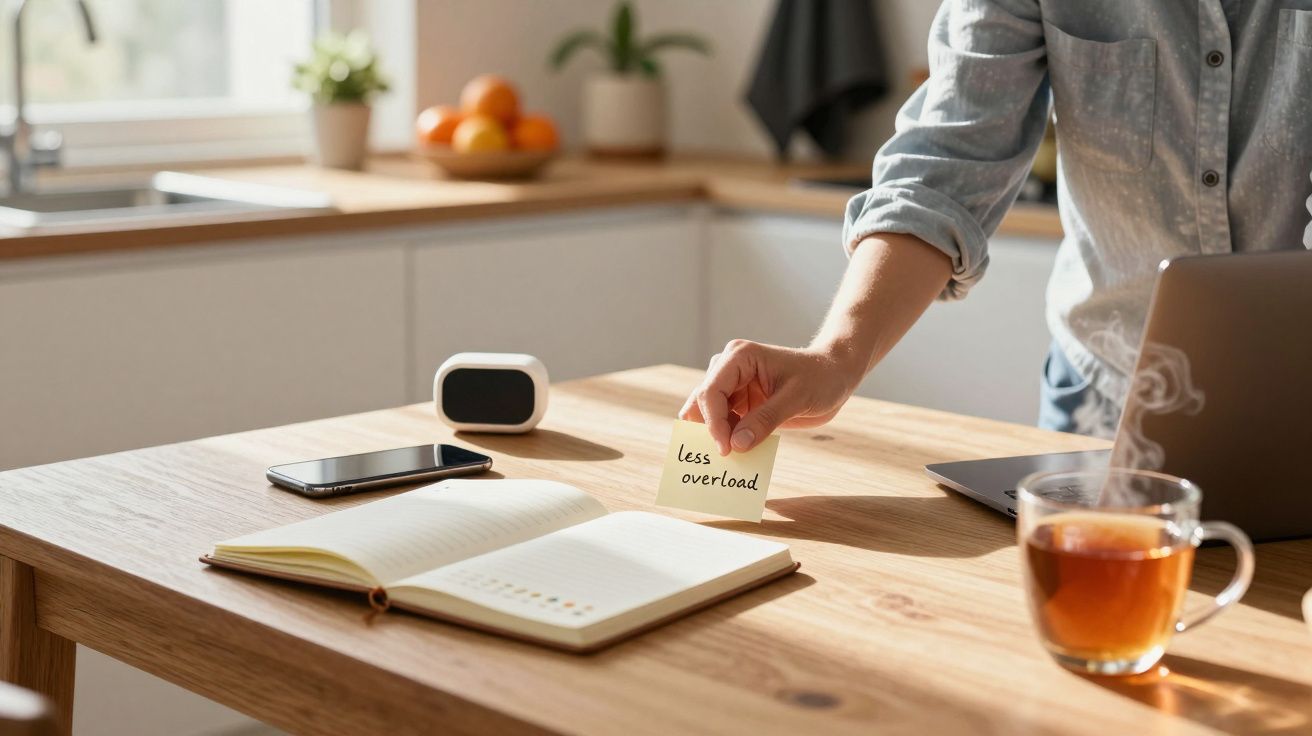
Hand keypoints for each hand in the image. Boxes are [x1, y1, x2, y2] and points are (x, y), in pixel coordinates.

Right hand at [678, 339, 861, 454]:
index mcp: (740, 357)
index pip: (712, 391)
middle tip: (719, 458)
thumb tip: (737, 445)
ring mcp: (734, 386)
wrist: (835, 375)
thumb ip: (765, 420)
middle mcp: (730, 368)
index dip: (714, 422)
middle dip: (708, 429)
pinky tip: (737, 453)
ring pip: (709, 413)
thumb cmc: (820, 377)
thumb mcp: (796, 398)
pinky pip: (726, 422)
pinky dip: (728, 438)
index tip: (726, 449)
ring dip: (714, 435)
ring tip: (725, 459)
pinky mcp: (741, 402)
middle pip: (703, 401)